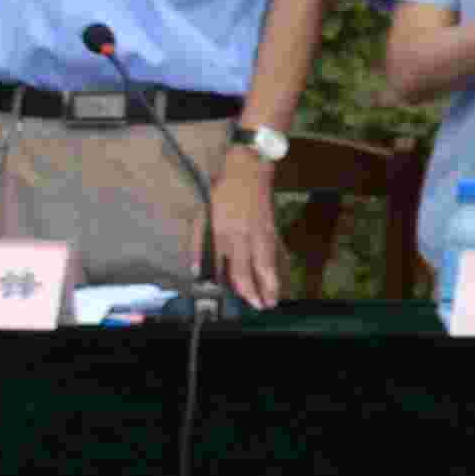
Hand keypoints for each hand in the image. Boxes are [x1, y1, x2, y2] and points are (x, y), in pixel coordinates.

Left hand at [203, 155, 287, 309]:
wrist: (248, 170)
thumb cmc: (221, 193)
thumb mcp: (201, 217)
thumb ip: (197, 244)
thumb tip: (196, 270)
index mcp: (225, 233)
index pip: (236, 267)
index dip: (242, 287)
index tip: (246, 300)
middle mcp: (246, 235)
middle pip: (258, 267)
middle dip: (263, 289)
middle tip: (266, 305)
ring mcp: (262, 231)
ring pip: (270, 261)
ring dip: (273, 281)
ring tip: (275, 297)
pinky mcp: (272, 227)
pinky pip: (276, 251)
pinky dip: (278, 266)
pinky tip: (279, 275)